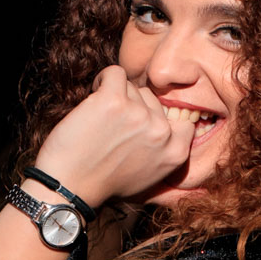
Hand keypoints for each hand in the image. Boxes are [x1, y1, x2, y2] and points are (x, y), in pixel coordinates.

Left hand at [33, 66, 194, 206]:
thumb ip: (168, 166)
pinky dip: (102, 80)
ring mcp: (138, 114)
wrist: (69, 187)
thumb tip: (191, 167)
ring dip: (115, 96)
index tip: (137, 128)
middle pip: (151, 100)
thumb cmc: (104, 185)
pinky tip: (94, 97)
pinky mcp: (114, 100)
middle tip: (111, 129)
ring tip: (99, 120)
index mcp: (175, 152)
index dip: (157, 119)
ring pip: (132, 86)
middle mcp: (161, 132)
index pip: (182, 120)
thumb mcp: (149, 184)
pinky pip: (114, 72)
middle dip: (132, 108)